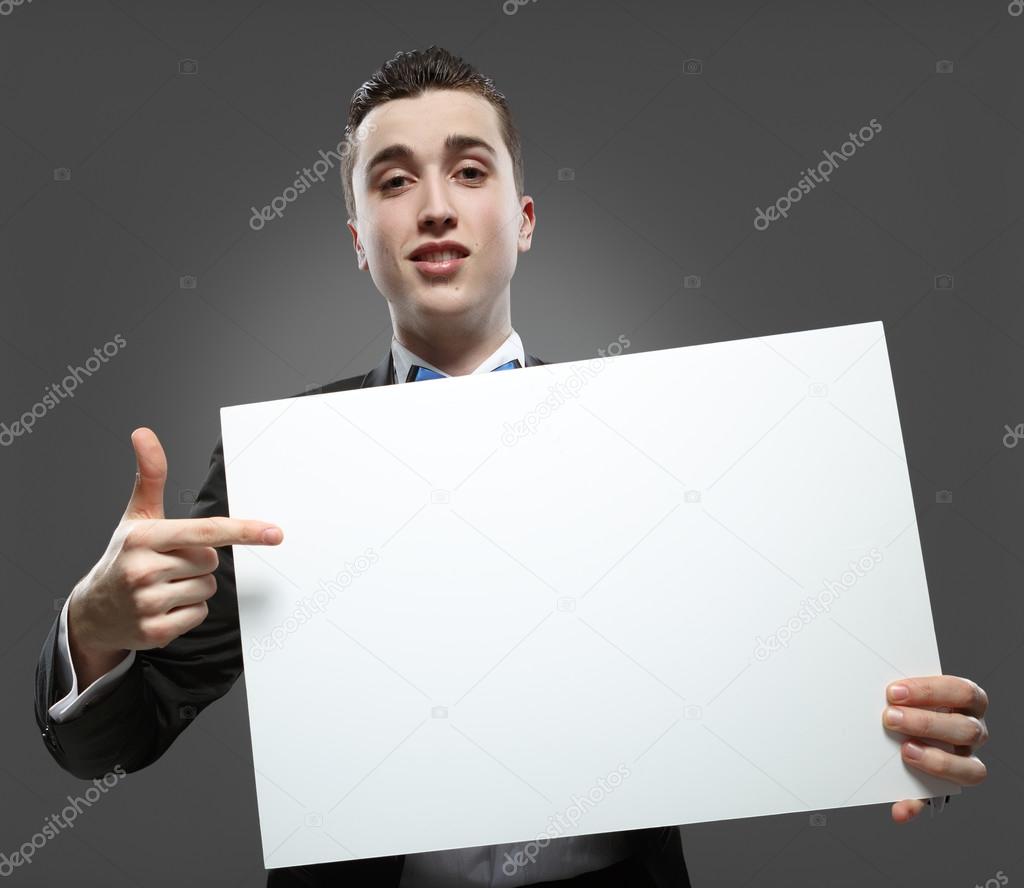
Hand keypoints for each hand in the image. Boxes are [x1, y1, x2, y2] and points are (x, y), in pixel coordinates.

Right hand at [67, 428, 283, 680]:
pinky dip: (188, 611)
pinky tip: (164, 606)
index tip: (274, 533)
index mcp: (143, 537)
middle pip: (211, 561)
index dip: (244, 531)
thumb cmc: (123, 556)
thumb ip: (150, 475)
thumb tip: (144, 433)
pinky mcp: (155, 632)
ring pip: (208, 589)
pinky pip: (199, 614)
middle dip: (198, 561)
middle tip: (170, 563)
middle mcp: (143, 569)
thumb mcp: (136, 516)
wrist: (93, 611)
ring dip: (194, 587)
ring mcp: (148, 603)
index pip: (206, 532)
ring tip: (164, 585)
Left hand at [882, 675, 988, 821]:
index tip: (894, 692)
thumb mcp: (910, 691)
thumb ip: (902, 693)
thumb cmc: (910, 700)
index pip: (962, 692)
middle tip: (890, 718)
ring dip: (935, 762)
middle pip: (966, 729)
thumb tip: (880, 692)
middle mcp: (973, 731)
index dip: (929, 691)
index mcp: (968, 701)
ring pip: (969, 769)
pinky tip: (899, 808)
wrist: (908, 722)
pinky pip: (936, 801)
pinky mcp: (945, 786)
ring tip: (904, 752)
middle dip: (926, 724)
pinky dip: (915, 805)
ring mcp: (965, 760)